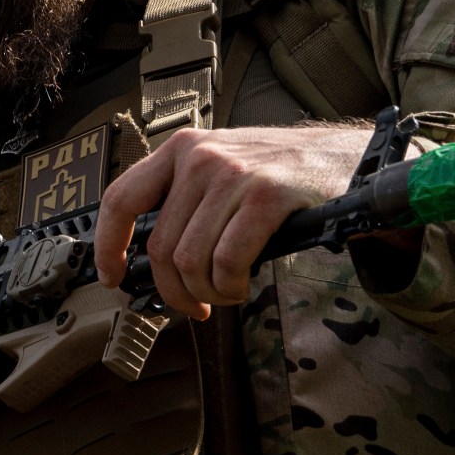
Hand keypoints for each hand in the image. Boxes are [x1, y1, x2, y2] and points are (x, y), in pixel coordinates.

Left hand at [92, 123, 374, 317]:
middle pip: (161, 246)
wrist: (346, 157)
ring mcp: (232, 174)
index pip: (121, 198)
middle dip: (174, 291)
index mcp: (180, 149)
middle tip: (196, 306)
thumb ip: (185, 200)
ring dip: (208, 292)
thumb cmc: (281, 172)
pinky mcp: (266, 196)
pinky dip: (231, 285)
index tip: (111, 276)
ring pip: (191, 259)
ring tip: (227, 293)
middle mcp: (199, 157)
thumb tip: (152, 260)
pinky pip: (228, 260)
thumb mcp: (222, 167)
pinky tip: (242, 285)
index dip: (108, 245)